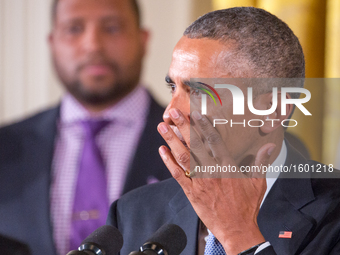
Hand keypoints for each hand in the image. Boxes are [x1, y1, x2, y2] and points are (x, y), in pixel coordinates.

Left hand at [158, 108, 274, 254]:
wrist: (237, 230)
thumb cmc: (248, 206)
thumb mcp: (258, 182)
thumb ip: (260, 161)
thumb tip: (270, 145)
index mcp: (227, 167)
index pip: (214, 141)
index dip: (203, 125)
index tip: (195, 113)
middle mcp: (211, 172)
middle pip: (195, 145)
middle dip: (183, 127)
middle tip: (173, 113)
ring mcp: (199, 182)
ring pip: (183, 157)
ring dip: (172, 141)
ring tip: (162, 127)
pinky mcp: (191, 193)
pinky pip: (177, 175)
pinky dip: (169, 162)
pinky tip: (162, 150)